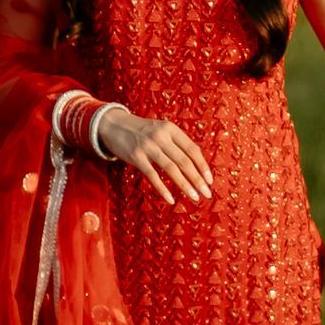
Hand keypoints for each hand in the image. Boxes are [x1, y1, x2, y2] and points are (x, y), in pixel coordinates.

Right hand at [96, 106, 213, 205]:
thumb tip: (197, 165)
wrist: (114, 124)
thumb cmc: (143, 131)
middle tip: (207, 194)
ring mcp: (148, 146)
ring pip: (171, 169)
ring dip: (185, 185)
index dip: (203, 166)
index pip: (193, 149)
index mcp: (172, 129)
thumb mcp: (162, 130)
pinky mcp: (136, 156)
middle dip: (198, 179)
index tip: (210, 181)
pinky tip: (171, 199)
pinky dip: (162, 189)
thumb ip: (177, 143)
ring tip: (194, 197)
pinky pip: (152, 175)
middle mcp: (162, 136)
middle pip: (184, 161)